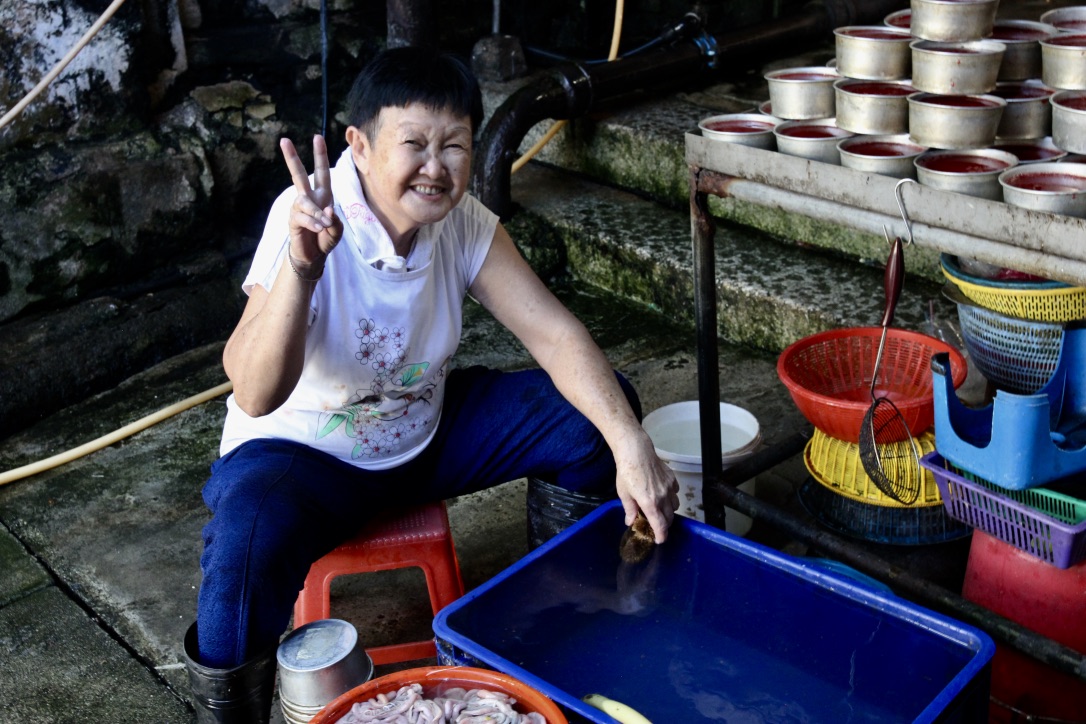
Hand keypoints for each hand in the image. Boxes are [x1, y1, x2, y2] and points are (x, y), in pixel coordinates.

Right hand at [279, 135, 342, 268]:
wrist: (313, 256)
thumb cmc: (325, 239)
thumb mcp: (337, 231)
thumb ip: (336, 221)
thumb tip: (328, 211)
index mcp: (322, 196)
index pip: (322, 172)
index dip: (320, 155)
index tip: (317, 137)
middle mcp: (309, 198)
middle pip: (298, 174)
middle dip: (291, 157)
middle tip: (284, 140)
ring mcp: (299, 208)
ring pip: (304, 201)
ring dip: (316, 213)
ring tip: (324, 226)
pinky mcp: (293, 220)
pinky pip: (302, 217)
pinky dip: (313, 223)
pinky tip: (319, 229)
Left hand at [613, 429, 679, 543]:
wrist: (636, 451)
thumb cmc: (627, 472)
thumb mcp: (624, 493)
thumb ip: (629, 509)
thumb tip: (630, 522)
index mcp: (650, 503)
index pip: (660, 526)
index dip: (662, 536)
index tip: (660, 540)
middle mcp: (663, 497)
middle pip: (669, 518)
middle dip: (664, 525)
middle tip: (657, 526)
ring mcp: (669, 488)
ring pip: (675, 506)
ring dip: (669, 511)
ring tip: (660, 510)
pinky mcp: (672, 479)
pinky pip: (675, 493)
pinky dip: (671, 497)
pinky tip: (662, 494)